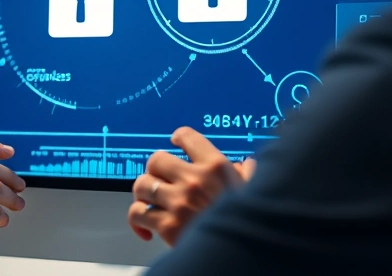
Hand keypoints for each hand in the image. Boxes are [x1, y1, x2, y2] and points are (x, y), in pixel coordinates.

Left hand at [128, 127, 254, 245]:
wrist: (242, 255)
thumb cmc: (249, 224)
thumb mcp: (254, 192)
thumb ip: (248, 175)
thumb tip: (246, 166)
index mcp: (216, 167)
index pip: (188, 137)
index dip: (178, 138)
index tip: (175, 141)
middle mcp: (194, 180)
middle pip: (156, 160)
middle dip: (155, 170)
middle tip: (160, 179)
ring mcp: (178, 202)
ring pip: (142, 185)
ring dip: (144, 194)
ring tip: (150, 202)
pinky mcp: (167, 225)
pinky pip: (137, 213)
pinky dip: (137, 221)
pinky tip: (146, 228)